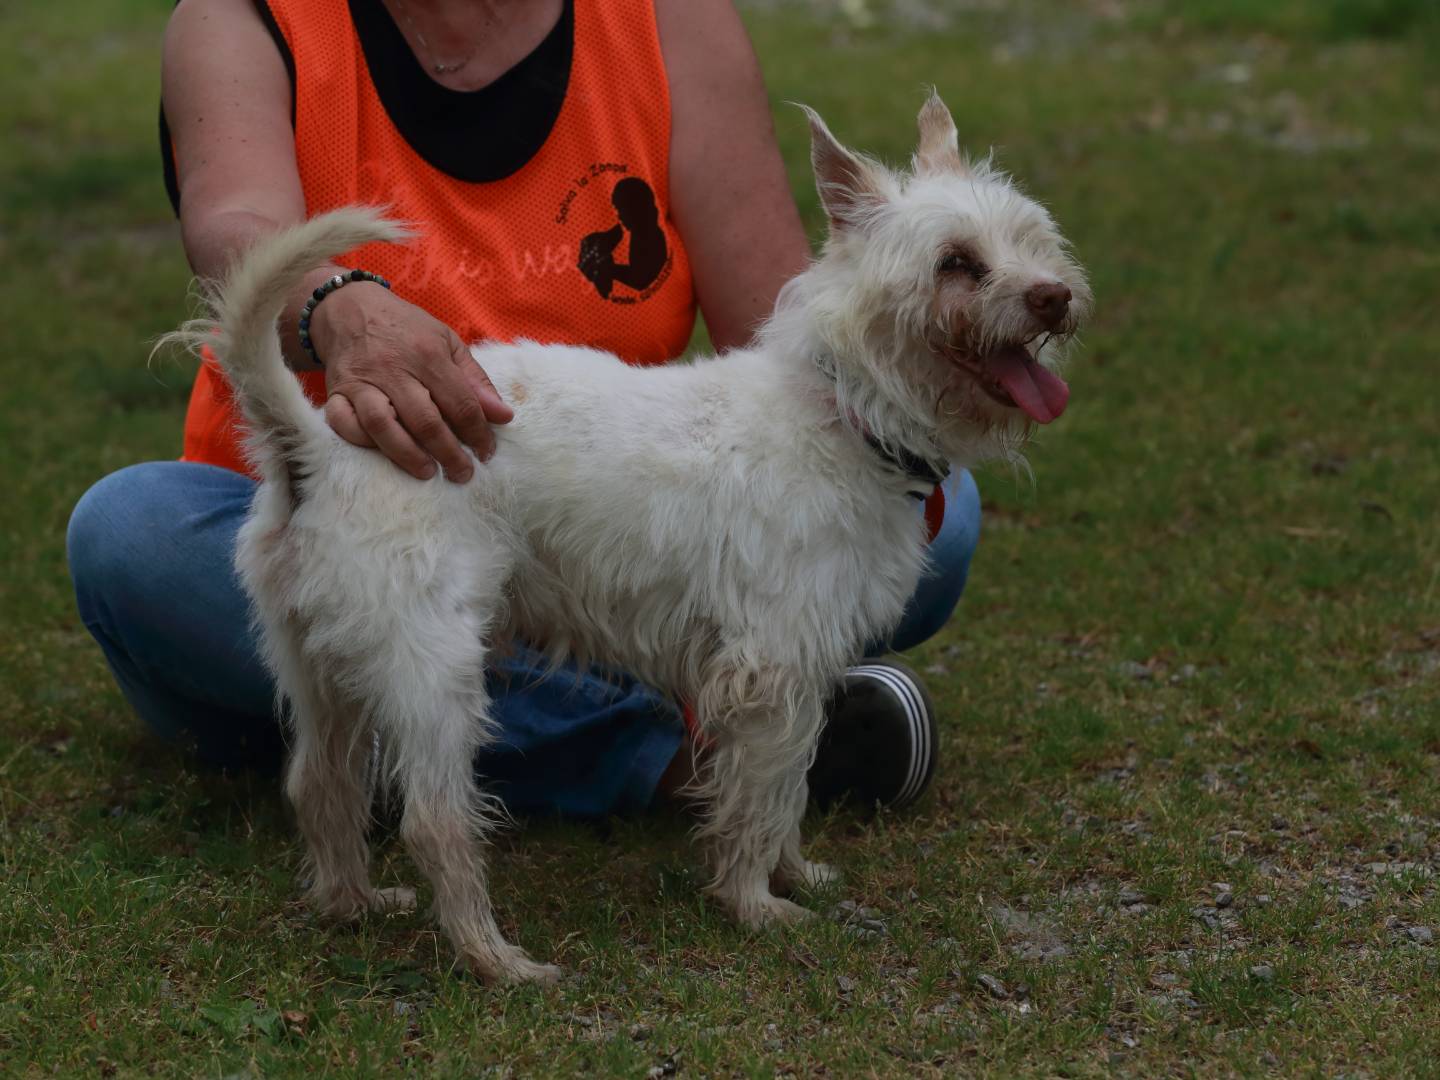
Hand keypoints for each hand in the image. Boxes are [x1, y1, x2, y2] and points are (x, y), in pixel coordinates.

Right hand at [310, 282, 513, 481]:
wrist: (350, 307)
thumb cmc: (406, 329)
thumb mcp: (447, 342)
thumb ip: (476, 380)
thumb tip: (503, 416)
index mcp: (428, 355)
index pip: (459, 402)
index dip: (478, 433)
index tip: (486, 453)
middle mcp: (394, 369)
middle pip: (424, 420)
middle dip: (448, 452)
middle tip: (462, 473)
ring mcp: (361, 381)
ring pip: (381, 425)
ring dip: (406, 454)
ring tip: (428, 472)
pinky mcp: (335, 391)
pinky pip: (342, 422)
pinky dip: (360, 440)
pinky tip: (382, 452)